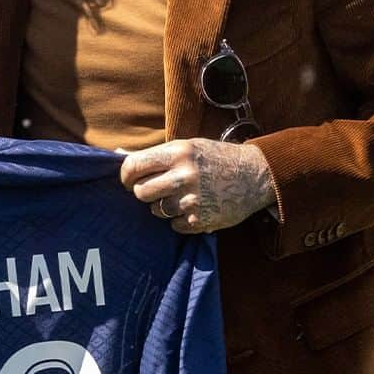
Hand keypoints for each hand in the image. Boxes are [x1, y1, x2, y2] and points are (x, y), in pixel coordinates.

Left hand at [119, 138, 275, 233]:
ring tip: (180, 196)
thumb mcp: (187, 147)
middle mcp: (184, 175)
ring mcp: (193, 200)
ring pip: (156, 210)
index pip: (133, 166)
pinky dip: (179, 220)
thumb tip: (117, 153)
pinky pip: (174, 226)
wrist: (256, 176)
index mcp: (179, 152)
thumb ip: (153, 154)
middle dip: (144, 192)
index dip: (126, 176)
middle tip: (156, 189)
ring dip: (162, 206)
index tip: (129, 181)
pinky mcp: (201, 221)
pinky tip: (194, 208)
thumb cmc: (215, 158)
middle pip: (141, 192)